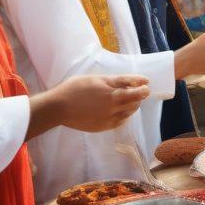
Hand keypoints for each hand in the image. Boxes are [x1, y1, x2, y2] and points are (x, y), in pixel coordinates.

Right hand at [34, 74, 149, 134]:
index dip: (141, 82)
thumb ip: (112, 81)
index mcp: (109, 87)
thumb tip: (127, 83)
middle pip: (135, 98)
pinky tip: (122, 112)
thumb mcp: (94, 79)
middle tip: (142, 91)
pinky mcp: (104, 125)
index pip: (131, 84)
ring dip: (134, 105)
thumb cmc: (73, 89)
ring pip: (130, 110)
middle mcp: (112, 101)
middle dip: (141, 94)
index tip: (147, 82)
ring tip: (132, 101)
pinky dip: (125, 115)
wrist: (58, 107)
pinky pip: (121, 121)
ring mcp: (109, 115)